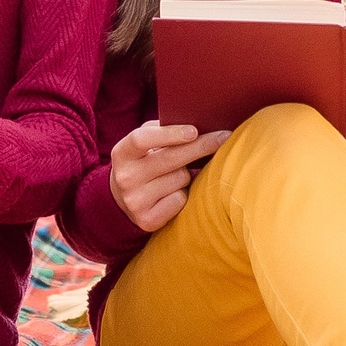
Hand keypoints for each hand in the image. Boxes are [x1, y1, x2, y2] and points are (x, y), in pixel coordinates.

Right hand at [110, 122, 228, 232]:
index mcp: (122, 153)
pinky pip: (180, 200)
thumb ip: (161, 131)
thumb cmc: (143, 161)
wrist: (123, 199)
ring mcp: (135, 201)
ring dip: (186, 175)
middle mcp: (125, 178)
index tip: (194, 131)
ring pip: (180, 180)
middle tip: (223, 137)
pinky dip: (183, 194)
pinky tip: (173, 193)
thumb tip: (198, 125)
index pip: (142, 139)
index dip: (169, 134)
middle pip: (169, 159)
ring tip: (175, 175)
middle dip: (200, 147)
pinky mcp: (147, 220)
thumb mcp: (143, 143)